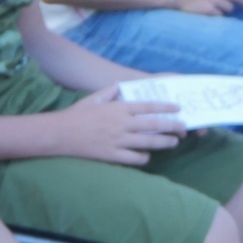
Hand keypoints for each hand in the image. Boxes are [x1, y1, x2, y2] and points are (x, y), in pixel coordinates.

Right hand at [56, 86, 184, 164]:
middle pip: (153, 125)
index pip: (148, 106)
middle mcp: (121, 124)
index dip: (166, 107)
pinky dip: (143, 157)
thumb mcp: (94, 98)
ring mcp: (117, 140)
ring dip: (164, 142)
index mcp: (118, 108)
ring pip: (148, 142)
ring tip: (173, 142)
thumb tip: (120, 84)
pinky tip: (147, 155)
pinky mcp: (111, 155)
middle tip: (183, 128)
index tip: (178, 108)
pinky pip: (134, 158)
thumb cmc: (76, 115)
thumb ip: (109, 91)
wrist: (59, 134)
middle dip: (172, 126)